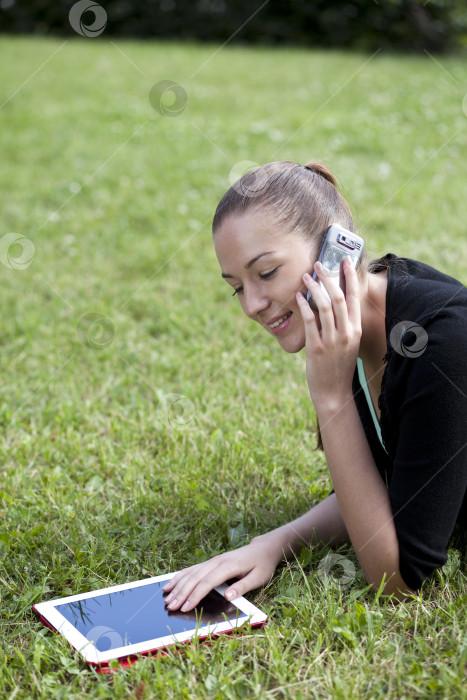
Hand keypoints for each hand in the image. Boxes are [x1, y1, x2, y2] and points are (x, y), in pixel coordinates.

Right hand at [162, 535, 282, 611]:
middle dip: (181, 593)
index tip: (185, 607)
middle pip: (195, 578)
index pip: (208, 582)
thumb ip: (243, 586)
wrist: (263, 549)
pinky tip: (170, 583)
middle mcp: (217, 561)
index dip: (195, 595)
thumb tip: (228, 596)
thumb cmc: (262, 565)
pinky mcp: (211, 562)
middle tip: (170, 606)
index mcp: (228, 566)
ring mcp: (213, 561)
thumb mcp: (258, 577)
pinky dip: (180, 576)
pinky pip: (193, 569)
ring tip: (166, 598)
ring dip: (178, 585)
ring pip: (191, 573)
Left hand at [296, 257, 361, 408]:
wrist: (334, 392)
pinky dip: (304, 306)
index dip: (350, 276)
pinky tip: (297, 297)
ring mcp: (332, 341)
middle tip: (318, 264)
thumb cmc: (338, 366)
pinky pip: (311, 322)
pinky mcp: (317, 348)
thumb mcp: (347, 343)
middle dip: (329, 277)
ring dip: (314, 288)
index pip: (355, 297)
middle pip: (339, 297)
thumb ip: (343, 324)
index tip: (345, 260)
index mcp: (356, 330)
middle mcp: (346, 333)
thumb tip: (331, 301)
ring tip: (306, 277)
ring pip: (324, 307)